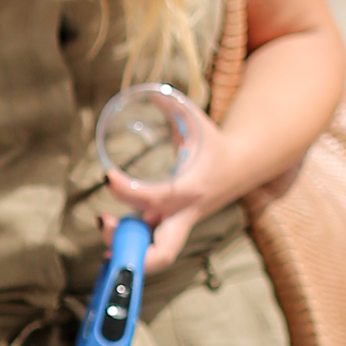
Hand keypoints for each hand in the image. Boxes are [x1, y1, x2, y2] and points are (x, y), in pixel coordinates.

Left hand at [104, 105, 237, 271]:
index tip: (107, 177)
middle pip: (162, 251)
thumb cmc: (215, 143)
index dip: (128, 192)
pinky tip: (109, 237)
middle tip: (103, 222)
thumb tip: (149, 91)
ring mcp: (179, 225)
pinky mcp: (173, 227)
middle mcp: (185, 213)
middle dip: (130, 248)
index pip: (156, 198)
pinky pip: (151, 245)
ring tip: (102, 222)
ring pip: (155, 254)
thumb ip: (172, 104)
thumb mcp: (196, 120)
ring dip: (124, 247)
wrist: (242, 167)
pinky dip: (129, 247)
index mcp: (192, 188)